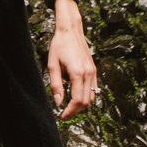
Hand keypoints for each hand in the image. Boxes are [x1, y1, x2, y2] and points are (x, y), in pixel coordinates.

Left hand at [46, 0, 97, 118]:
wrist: (70, 30)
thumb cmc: (59, 45)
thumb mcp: (52, 65)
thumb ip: (55, 85)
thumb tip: (58, 102)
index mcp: (77, 73)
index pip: (77, 100)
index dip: (70, 111)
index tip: (63, 116)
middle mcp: (88, 73)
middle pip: (86, 101)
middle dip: (76, 111)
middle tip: (65, 114)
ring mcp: (93, 71)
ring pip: (92, 96)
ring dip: (82, 105)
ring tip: (70, 107)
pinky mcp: (94, 69)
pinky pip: (94, 88)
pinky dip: (87, 96)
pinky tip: (77, 96)